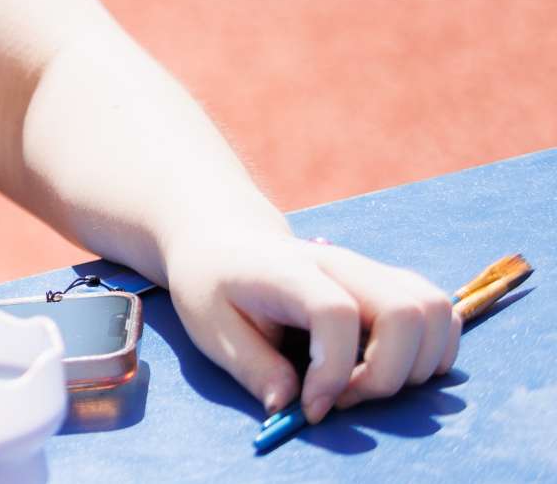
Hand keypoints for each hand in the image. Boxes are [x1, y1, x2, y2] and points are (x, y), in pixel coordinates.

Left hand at [165, 229, 459, 422]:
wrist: (225, 243)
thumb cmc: (215, 287)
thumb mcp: (210, 327)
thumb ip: (251, 366)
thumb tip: (287, 404)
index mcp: (288, 270)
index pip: (335, 313)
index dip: (334, 372)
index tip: (311, 408)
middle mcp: (340, 263)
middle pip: (404, 311)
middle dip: (387, 376)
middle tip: (343, 399)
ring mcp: (371, 270)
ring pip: (435, 311)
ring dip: (416, 365)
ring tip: (366, 385)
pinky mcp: (391, 283)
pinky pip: (441, 314)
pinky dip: (433, 351)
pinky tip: (390, 368)